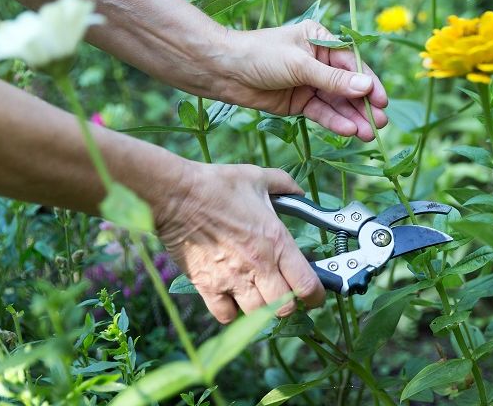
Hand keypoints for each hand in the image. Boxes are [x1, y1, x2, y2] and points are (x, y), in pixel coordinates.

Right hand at [155, 161, 322, 321]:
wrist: (176, 194)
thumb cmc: (216, 185)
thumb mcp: (258, 178)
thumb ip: (284, 185)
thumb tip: (299, 191)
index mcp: (276, 241)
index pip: (307, 285)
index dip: (316, 296)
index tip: (315, 296)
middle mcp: (258, 265)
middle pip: (285, 309)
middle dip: (289, 305)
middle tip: (285, 295)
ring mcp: (232, 279)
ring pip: (257, 315)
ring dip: (261, 308)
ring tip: (258, 294)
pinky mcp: (207, 286)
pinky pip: (226, 315)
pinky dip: (231, 312)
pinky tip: (232, 297)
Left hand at [211, 20, 388, 140]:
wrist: (223, 71)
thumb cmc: (259, 55)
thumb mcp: (300, 65)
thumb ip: (333, 79)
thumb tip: (366, 87)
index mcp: (320, 40)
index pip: (352, 63)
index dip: (368, 82)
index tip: (381, 101)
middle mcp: (318, 61)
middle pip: (348, 86)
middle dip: (363, 105)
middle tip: (379, 123)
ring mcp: (309, 83)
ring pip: (336, 103)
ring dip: (352, 117)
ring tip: (368, 133)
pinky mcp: (298, 102)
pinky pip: (321, 113)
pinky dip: (334, 122)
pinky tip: (348, 131)